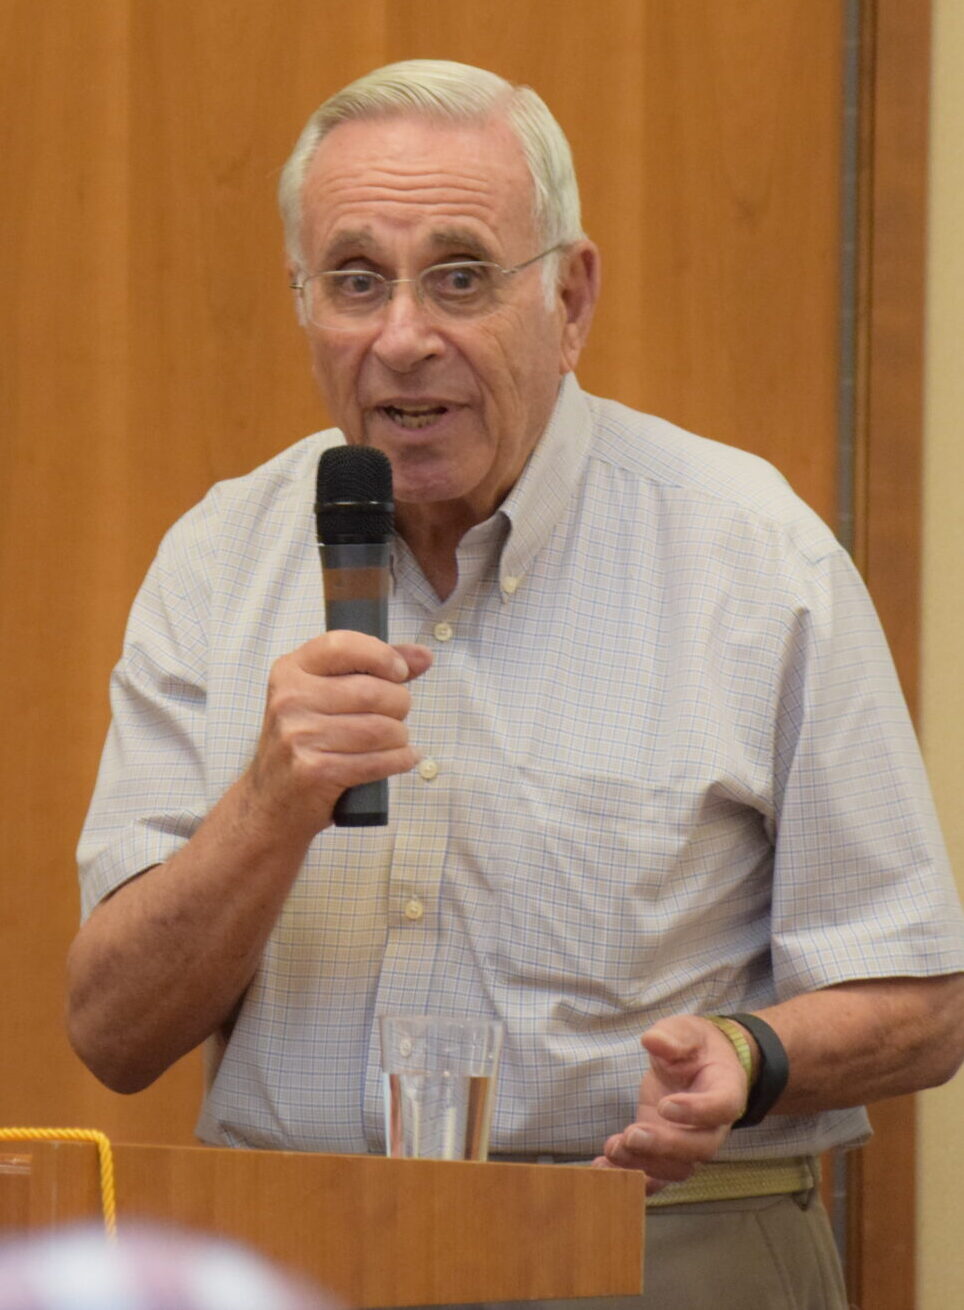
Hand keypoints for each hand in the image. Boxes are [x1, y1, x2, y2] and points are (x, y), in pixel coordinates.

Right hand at [245, 631, 432, 837]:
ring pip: (380, 728)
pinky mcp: (315, 771)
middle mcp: (290, 700)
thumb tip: (422, 657)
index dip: (380, 655)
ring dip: (400, 736)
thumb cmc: (304, 743)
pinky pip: (378, 761)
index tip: (399, 672)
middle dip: (399, 704)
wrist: (271, 803)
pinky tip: (402, 758)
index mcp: (290, 671)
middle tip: (396, 715)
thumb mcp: (323, 696)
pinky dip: (400, 760)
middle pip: (371, 691)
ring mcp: (299, 737)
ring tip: (395, 740)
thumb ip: (372, 669)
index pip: (341, 645)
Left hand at [591, 1016, 748, 1192]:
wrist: (697, 1063)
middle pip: (700, 1148)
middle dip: (665, 1146)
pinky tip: (602, 1168)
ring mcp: (691, 1144)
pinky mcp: (667, 1152)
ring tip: (613, 1149)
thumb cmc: (695, 1046)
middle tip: (632, 1135)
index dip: (696, 1112)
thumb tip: (653, 1040)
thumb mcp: (686, 1031)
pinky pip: (656, 1176)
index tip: (665, 1105)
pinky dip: (631, 1177)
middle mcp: (714, 1125)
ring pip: (677, 1168)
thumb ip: (674, 1037)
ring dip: (644, 1164)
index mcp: (726, 1090)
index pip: (721, 1108)